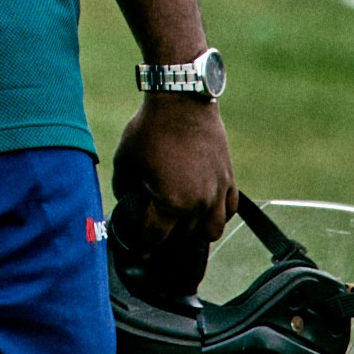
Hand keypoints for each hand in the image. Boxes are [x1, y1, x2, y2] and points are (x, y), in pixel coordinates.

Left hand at [110, 96, 236, 300]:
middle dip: (166, 241)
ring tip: (182, 229)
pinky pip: (228, 210)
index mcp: (171, 203)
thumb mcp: (125, 162)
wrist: (181, 99)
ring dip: (195, 235)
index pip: (155, 239)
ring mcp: (218, 191)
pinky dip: (217, 216)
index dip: (142, 248)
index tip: (138, 254)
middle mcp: (199, 203)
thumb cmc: (150, 129)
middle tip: (155, 239)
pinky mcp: (229, 178)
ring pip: (211, 232)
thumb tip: (128, 205)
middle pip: (182, 238)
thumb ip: (125, 191)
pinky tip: (204, 213)